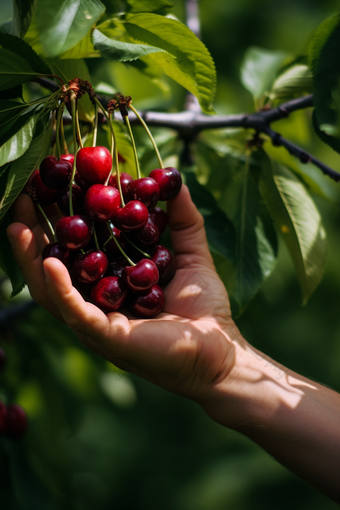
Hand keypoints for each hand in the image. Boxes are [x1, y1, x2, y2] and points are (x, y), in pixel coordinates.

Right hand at [6, 187, 242, 403]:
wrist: (221, 351)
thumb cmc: (206, 310)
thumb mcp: (192, 255)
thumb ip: (183, 221)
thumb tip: (175, 181)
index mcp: (112, 282)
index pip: (79, 247)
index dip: (62, 219)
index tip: (52, 185)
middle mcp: (97, 302)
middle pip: (55, 267)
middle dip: (34, 234)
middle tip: (22, 199)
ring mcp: (97, 321)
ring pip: (52, 291)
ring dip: (32, 258)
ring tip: (18, 225)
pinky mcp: (107, 336)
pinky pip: (75, 312)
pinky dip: (59, 287)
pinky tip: (50, 261)